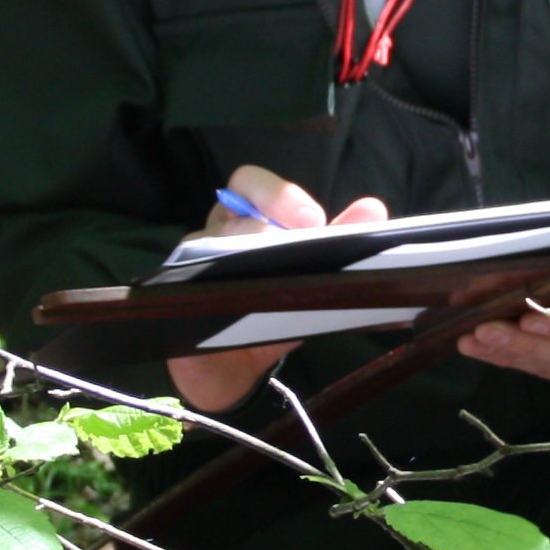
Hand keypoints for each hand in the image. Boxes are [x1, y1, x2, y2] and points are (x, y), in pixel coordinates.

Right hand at [167, 168, 389, 413]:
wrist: (229, 366)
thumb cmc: (269, 308)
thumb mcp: (310, 277)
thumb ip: (340, 242)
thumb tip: (374, 208)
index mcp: (244, 216)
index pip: (249, 183)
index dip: (279, 194)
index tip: (313, 220)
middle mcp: (213, 231)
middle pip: (231, 207)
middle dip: (267, 219)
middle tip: (302, 239)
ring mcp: (189, 262)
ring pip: (209, 242)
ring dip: (246, 251)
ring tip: (277, 273)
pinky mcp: (175, 295)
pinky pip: (188, 283)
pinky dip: (217, 290)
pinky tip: (243, 304)